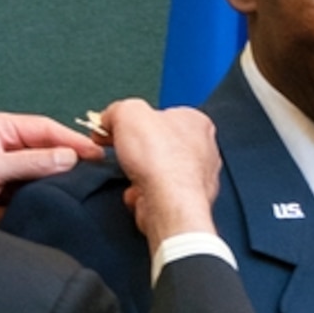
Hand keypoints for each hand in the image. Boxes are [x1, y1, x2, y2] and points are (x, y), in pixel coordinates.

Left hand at [0, 112, 102, 220]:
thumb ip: (30, 162)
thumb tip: (69, 157)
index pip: (44, 128)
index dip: (72, 140)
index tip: (96, 153)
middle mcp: (5, 144)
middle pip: (47, 148)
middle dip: (70, 160)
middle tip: (97, 173)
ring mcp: (7, 169)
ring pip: (43, 171)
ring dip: (59, 181)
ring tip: (84, 189)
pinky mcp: (7, 192)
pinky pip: (34, 191)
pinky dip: (46, 196)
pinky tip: (61, 202)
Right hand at [100, 99, 222, 245]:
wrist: (167, 203)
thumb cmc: (161, 158)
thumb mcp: (127, 113)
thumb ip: (117, 110)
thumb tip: (110, 117)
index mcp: (195, 121)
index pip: (162, 114)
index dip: (136, 120)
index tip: (117, 126)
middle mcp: (203, 150)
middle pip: (159, 144)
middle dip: (138, 150)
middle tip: (124, 150)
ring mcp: (197, 179)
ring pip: (157, 171)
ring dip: (139, 173)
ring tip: (135, 174)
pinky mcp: (186, 202)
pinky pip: (157, 194)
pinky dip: (144, 194)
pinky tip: (141, 193)